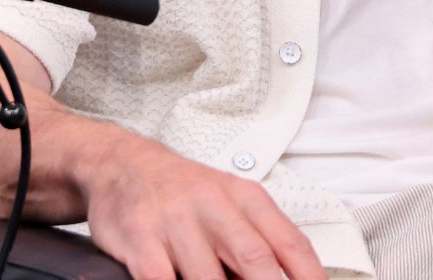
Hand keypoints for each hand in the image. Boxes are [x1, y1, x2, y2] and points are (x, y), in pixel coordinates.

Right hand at [76, 136, 324, 279]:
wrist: (122, 163)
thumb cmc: (182, 191)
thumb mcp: (229, 202)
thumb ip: (255, 240)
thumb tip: (285, 278)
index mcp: (245, 197)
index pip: (291, 243)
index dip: (310, 277)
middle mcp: (213, 205)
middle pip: (255, 259)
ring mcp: (176, 222)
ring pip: (208, 278)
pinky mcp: (141, 240)